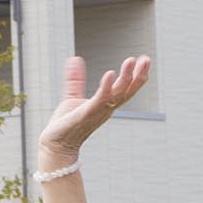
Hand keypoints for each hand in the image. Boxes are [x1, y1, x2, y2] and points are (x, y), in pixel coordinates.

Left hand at [34, 55, 151, 168]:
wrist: (55, 144)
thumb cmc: (66, 124)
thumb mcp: (73, 96)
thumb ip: (76, 79)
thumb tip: (75, 58)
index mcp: (106, 104)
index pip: (126, 89)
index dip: (136, 76)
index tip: (143, 60)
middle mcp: (106, 108)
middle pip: (127, 91)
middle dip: (138, 76)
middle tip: (146, 59)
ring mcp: (98, 111)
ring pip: (117, 94)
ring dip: (125, 78)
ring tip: (131, 61)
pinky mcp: (86, 114)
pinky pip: (100, 100)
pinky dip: (106, 87)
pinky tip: (110, 74)